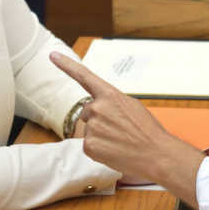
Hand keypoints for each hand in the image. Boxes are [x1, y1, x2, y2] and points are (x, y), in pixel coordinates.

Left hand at [49, 52, 205, 205]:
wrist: (156, 154)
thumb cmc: (147, 131)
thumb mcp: (131, 106)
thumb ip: (111, 102)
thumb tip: (98, 106)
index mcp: (110, 95)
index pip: (84, 76)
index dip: (66, 65)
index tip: (52, 55)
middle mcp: (97, 108)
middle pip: (88, 112)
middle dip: (99, 119)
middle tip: (119, 129)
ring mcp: (92, 127)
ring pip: (89, 130)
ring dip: (101, 135)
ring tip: (120, 141)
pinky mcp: (89, 146)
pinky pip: (89, 145)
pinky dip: (99, 149)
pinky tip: (114, 150)